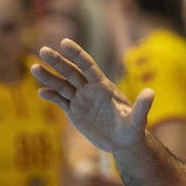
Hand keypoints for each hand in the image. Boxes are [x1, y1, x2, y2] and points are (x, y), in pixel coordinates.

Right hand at [33, 38, 153, 154]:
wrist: (123, 142)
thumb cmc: (132, 129)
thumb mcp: (137, 120)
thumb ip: (142, 106)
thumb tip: (151, 92)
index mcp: (104, 86)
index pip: (88, 66)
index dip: (77, 54)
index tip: (64, 42)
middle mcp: (90, 89)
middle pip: (71, 72)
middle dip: (57, 62)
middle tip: (42, 50)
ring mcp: (81, 99)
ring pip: (62, 85)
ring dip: (49, 77)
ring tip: (34, 68)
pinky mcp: (74, 111)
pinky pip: (60, 101)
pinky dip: (51, 96)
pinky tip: (41, 93)